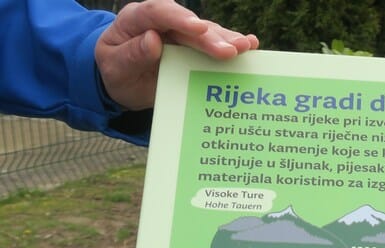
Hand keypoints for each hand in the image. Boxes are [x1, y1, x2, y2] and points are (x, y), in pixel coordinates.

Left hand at [95, 0, 257, 110]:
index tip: (199, 28)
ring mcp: (181, 33)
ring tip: (246, 48)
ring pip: (207, 32)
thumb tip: (153, 40)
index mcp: (136, 19)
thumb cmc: (116, 71)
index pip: (157, 12)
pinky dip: (232, 46)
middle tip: (231, 50)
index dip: (179, 18)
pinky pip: (214, 45)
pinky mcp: (195, 47)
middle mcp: (163, 21)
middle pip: (188, 25)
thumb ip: (131, 55)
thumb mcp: (115, 67)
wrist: (123, 81)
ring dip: (227, 40)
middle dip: (211, 37)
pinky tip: (251, 47)